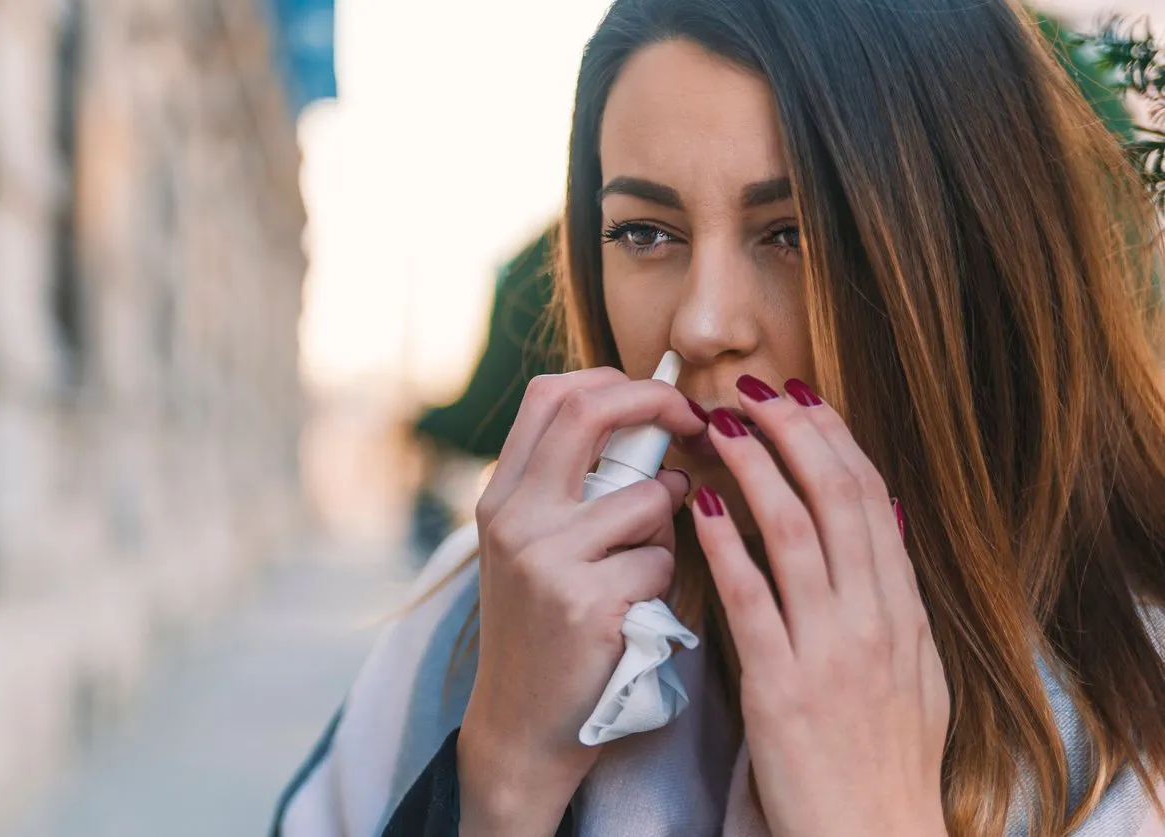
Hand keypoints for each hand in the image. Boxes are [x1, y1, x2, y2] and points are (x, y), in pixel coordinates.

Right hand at [457, 367, 706, 836]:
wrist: (521, 725)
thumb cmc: (544, 628)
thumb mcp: (534, 547)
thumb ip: (570, 487)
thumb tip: (648, 421)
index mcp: (502, 496)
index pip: (550, 394)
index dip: (614, 380)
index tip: (659, 399)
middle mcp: (514, 517)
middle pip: (590, 412)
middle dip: (658, 405)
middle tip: (696, 424)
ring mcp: (546, 559)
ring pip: (649, 497)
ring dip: (668, 525)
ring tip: (642, 566)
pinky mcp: (586, 604)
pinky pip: (662, 561)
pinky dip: (665, 581)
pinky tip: (637, 611)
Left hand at [692, 376, 949, 836]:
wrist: (873, 836)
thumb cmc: (886, 757)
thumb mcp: (916, 671)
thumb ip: (895, 596)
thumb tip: (884, 522)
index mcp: (902, 610)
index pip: (870, 498)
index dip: (833, 438)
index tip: (800, 397)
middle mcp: (873, 617)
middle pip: (837, 497)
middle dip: (794, 431)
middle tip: (752, 389)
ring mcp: (831, 649)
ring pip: (795, 531)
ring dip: (755, 467)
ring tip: (718, 424)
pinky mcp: (783, 685)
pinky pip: (752, 597)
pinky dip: (726, 543)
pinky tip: (699, 506)